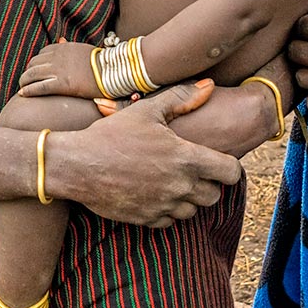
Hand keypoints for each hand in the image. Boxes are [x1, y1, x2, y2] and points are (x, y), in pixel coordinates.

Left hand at [16, 40, 98, 97]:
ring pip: (32, 74)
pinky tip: (23, 94)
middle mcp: (57, 57)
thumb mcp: (82, 48)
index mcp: (63, 47)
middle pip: (34, 63)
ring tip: (22, 88)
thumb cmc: (101, 62)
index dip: (37, 63)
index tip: (36, 70)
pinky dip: (28, 90)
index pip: (42, 53)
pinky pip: (39, 87)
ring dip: (24, 81)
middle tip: (27, 80)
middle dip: (29, 72)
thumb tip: (61, 39)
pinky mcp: (61, 84)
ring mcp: (58, 70)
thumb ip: (69, 45)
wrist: (112, 71)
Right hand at [49, 81, 240, 225]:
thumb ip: (181, 98)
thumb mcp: (147, 110)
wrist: (76, 165)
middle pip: (215, 196)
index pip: (231, 172)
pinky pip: (170, 221)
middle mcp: (180, 186)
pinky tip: (155, 193)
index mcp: (186, 158)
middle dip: (209, 184)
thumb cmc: (112, 134)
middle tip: (193, 170)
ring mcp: (163, 206)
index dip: (229, 167)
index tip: (218, 161)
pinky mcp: (147, 219)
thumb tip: (209, 85)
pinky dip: (168, 210)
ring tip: (173, 181)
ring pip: (193, 211)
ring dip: (189, 198)